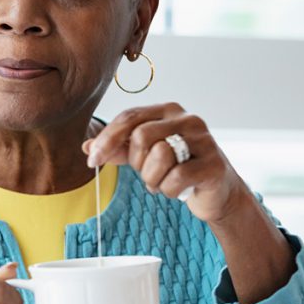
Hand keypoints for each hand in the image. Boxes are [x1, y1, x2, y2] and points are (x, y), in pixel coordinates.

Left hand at [82, 102, 251, 225]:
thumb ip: (118, 150)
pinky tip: (178, 190)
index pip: (129, 117)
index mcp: (168, 111)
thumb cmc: (178, 168)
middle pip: (141, 136)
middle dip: (137, 163)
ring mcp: (204, 140)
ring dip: (153, 179)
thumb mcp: (144, 156)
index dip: (107, 139)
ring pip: (159, 156)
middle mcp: (188, 119)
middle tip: (148, 174)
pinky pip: (176, 179)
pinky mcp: (213, 164)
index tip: (92, 160)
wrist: (216, 192)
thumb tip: (86, 147)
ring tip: (164, 182)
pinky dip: (169, 190)